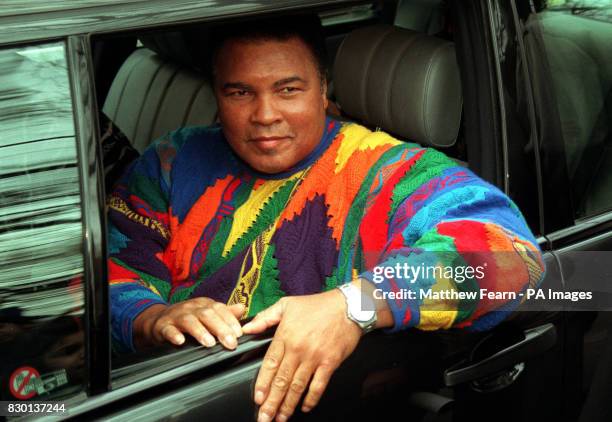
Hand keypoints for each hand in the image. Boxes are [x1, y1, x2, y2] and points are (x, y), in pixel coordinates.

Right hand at [133, 298, 245, 349]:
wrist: (158, 320)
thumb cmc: (188, 318)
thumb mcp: (206, 313)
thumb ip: (224, 313)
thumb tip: (242, 308)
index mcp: (204, 304)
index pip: (219, 309)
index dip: (230, 320)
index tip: (239, 334)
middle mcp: (191, 308)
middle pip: (207, 314)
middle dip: (220, 328)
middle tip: (230, 343)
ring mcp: (176, 316)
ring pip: (189, 321)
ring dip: (200, 331)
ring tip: (209, 343)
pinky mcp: (163, 326)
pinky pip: (168, 329)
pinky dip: (174, 335)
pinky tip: (181, 341)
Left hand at [242, 289, 361, 421]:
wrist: (348, 306)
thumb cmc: (317, 305)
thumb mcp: (287, 304)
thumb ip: (265, 317)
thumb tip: (247, 328)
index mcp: (285, 335)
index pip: (270, 364)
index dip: (263, 384)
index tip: (257, 398)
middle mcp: (298, 349)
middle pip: (281, 380)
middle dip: (271, 402)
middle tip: (264, 418)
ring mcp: (314, 357)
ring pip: (297, 386)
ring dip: (287, 405)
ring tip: (280, 418)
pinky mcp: (330, 363)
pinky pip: (319, 385)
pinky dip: (311, 399)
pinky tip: (305, 407)